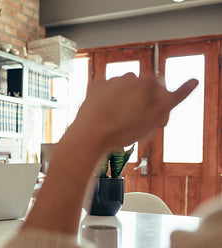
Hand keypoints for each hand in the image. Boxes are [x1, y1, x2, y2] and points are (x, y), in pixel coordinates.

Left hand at [74, 73, 198, 151]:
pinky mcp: (95, 88)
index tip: (157, 123)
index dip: (162, 110)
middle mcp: (128, 76)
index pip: (163, 93)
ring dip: (127, 105)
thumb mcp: (156, 116)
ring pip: (125, 93)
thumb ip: (176, 97)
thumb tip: (193, 81)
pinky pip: (108, 95)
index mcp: (146, 81)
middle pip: (144, 92)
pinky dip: (110, 104)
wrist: (89, 135)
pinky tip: (109, 117)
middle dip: (144, 106)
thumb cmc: (123, 129)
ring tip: (121, 124)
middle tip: (139, 127)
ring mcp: (110, 81)